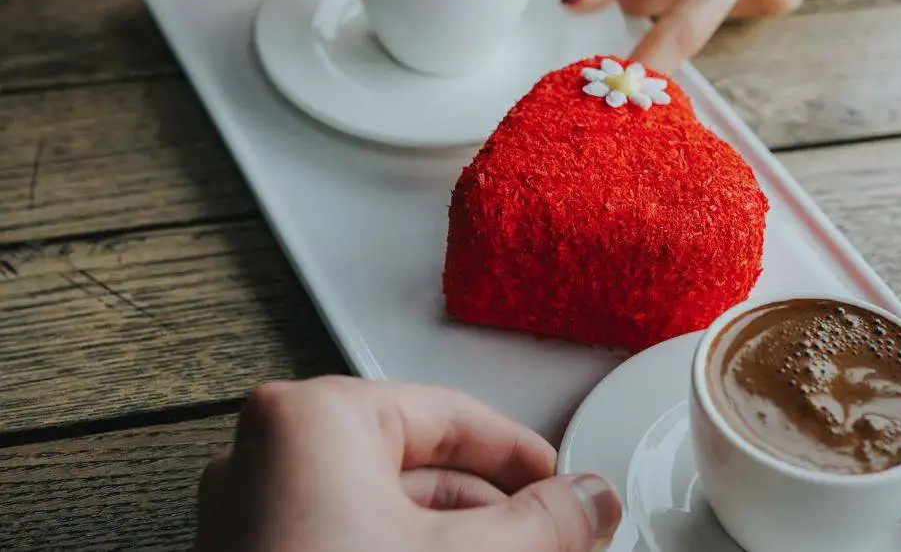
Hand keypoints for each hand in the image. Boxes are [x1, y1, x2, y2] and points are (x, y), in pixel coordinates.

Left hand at [195, 376, 621, 551]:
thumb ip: (544, 522)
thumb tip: (589, 499)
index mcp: (312, 422)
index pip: (449, 415)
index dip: (522, 456)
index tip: (564, 485)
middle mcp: (269, 460)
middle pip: (420, 469)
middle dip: (493, 512)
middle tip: (552, 540)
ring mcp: (256, 521)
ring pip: (388, 515)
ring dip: (460, 543)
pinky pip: (352, 545)